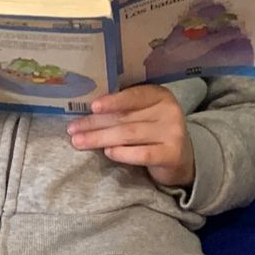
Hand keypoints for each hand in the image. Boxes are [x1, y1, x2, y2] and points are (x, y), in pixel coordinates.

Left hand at [66, 83, 194, 189]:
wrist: (181, 159)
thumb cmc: (154, 133)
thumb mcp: (144, 115)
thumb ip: (125, 110)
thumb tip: (87, 111)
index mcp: (160, 95)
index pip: (134, 96)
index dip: (112, 101)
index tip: (92, 106)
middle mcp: (169, 111)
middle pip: (126, 117)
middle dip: (96, 124)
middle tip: (73, 129)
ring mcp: (172, 133)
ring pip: (130, 134)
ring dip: (101, 138)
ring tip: (80, 142)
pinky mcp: (171, 154)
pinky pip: (143, 153)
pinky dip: (123, 153)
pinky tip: (108, 153)